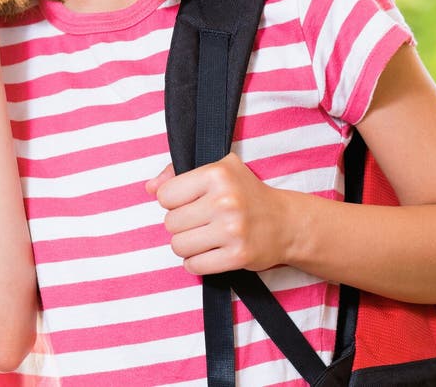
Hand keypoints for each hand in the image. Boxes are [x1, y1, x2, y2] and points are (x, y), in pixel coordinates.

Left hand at [147, 153, 291, 274]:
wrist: (285, 222)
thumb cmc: (246, 193)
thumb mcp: (218, 169)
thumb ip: (178, 173)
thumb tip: (149, 187)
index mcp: (216, 173)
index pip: (165, 195)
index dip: (173, 201)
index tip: (189, 202)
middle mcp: (224, 200)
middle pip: (170, 223)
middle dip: (180, 225)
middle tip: (199, 221)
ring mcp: (232, 229)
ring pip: (178, 246)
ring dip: (186, 245)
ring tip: (203, 237)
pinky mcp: (238, 255)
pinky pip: (195, 266)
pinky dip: (197, 263)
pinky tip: (210, 252)